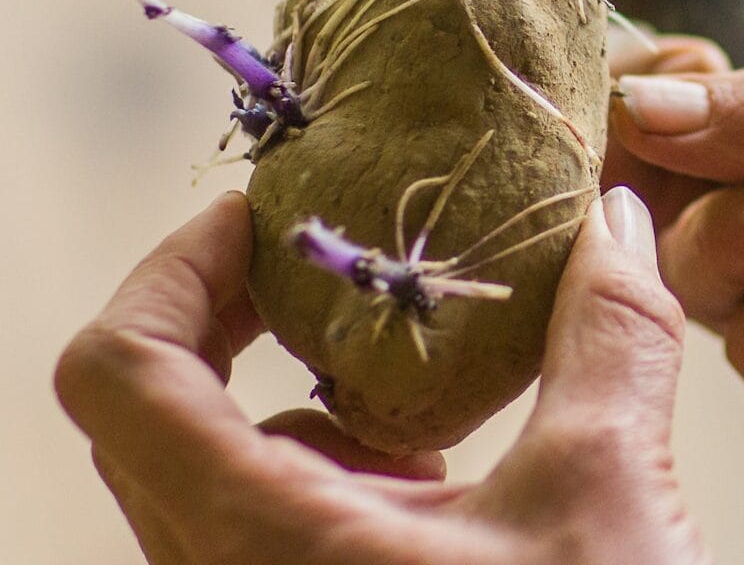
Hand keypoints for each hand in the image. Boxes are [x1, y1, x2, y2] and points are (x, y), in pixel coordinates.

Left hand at [56, 189, 708, 563]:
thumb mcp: (606, 493)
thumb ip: (609, 337)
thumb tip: (613, 220)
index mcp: (265, 548)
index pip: (124, 373)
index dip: (177, 268)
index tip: (265, 218)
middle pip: (153, 409)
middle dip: (240, 315)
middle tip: (327, 260)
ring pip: (208, 467)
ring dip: (292, 394)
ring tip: (395, 369)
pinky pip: (261, 516)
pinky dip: (324, 460)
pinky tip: (429, 470)